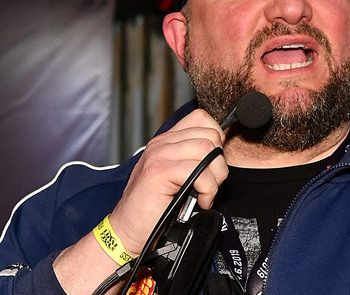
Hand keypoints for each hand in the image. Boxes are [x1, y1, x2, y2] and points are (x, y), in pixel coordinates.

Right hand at [108, 109, 227, 255]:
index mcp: (166, 142)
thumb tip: (221, 155)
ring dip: (215, 177)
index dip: (217, 139)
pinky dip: (208, 190)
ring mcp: (158, 155)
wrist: (128, 230)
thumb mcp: (178, 178)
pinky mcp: (158, 172)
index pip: (201, 119)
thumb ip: (193, 161)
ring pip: (207, 150)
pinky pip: (199, 171)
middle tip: (211, 185)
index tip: (214, 164)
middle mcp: (161, 144)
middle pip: (209, 135)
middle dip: (219, 163)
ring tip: (205, 193)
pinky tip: (201, 201)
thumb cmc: (154, 209)